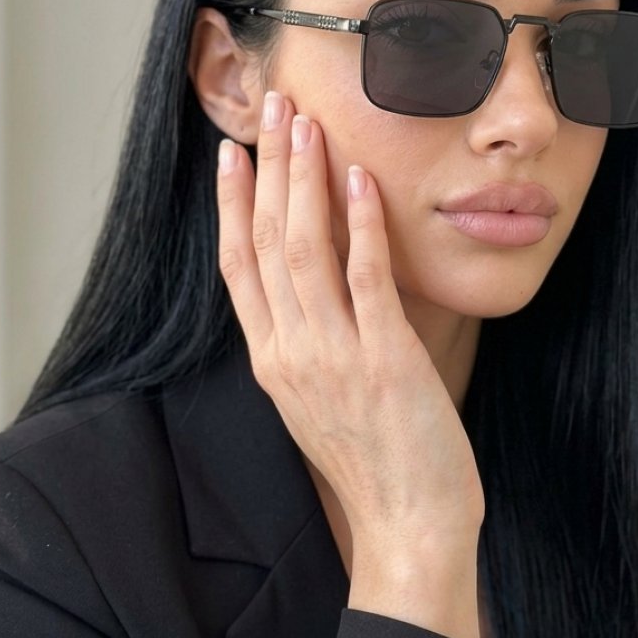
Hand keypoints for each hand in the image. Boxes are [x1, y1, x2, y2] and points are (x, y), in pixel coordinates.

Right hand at [215, 90, 485, 545]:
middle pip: (265, 242)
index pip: (237, 267)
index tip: (231, 153)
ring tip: (306, 125)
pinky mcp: (384, 359)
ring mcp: (334, 355)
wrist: (407, 529)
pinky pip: (366, 278)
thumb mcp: (321, 401)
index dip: (230, 205)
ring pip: (305, 249)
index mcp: (272, 361)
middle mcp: (290, 352)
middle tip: (272, 108)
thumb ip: (309, 344)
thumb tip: (314, 291)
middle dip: (267, 169)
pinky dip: (361, 225)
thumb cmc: (373, 466)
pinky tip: (360, 179)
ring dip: (304, 181)